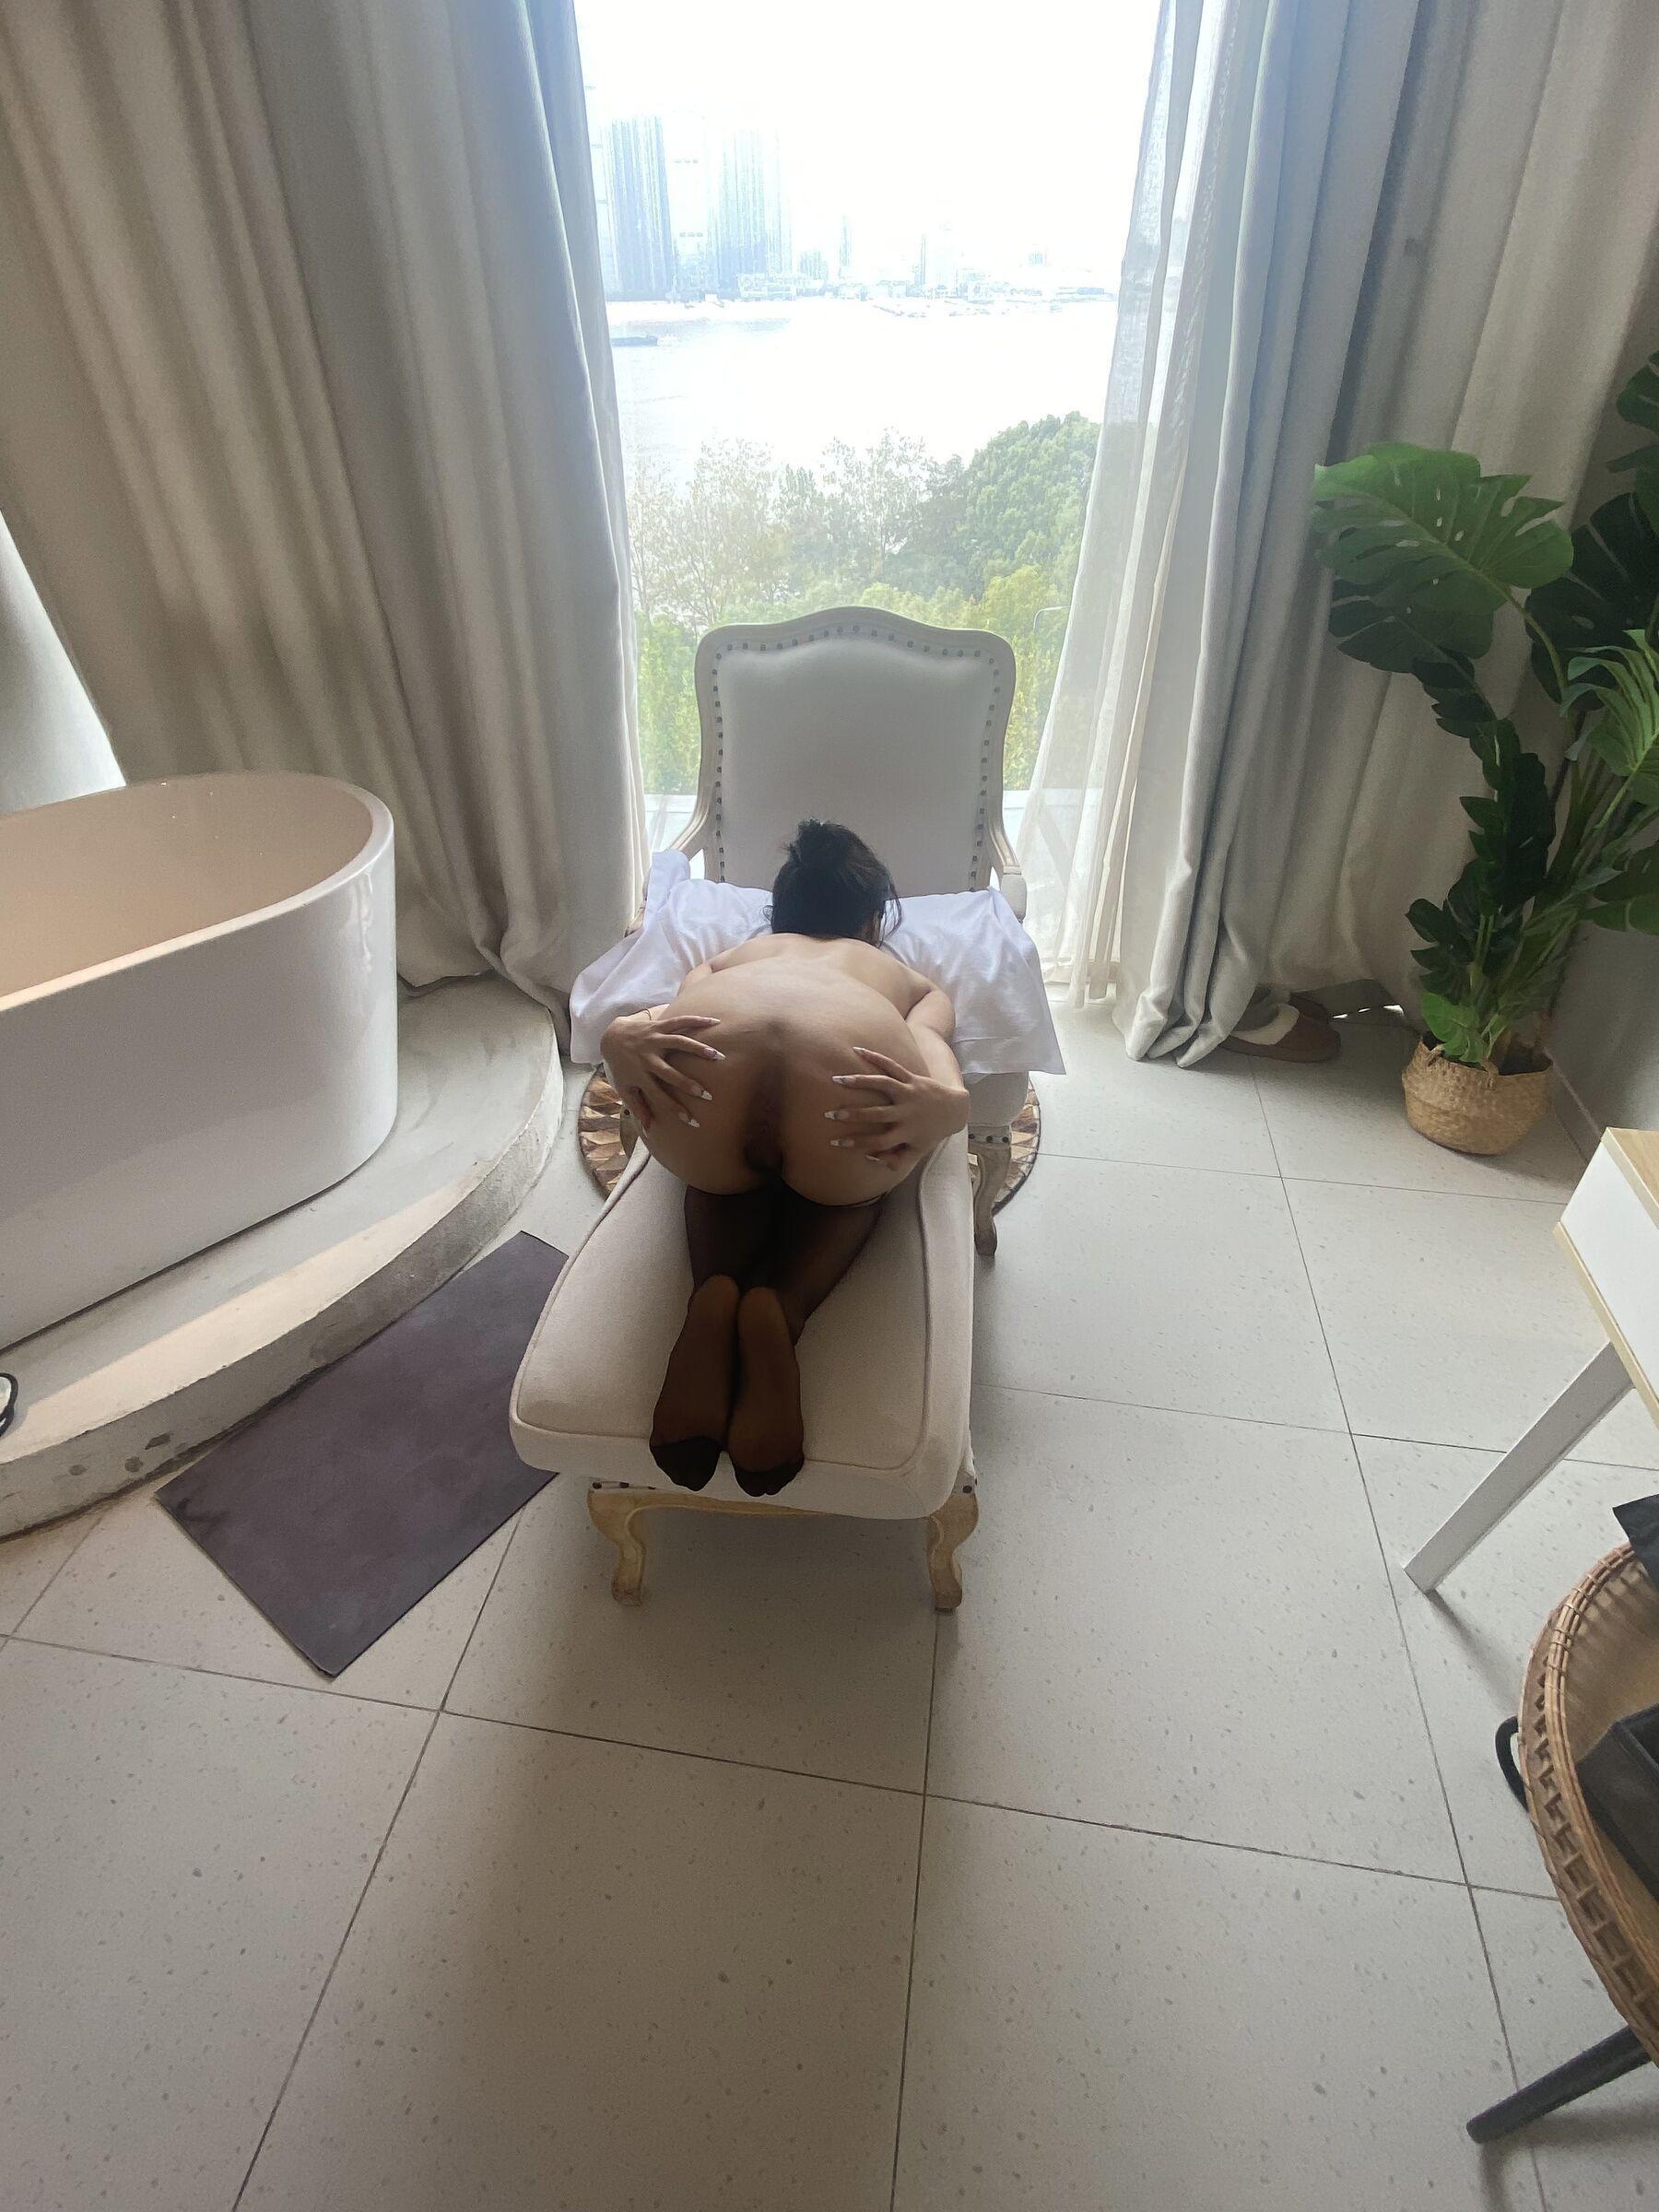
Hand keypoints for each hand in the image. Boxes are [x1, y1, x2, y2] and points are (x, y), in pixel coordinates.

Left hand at [604, 1009, 722, 1131]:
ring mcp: (654, 1040)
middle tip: (706, 1094)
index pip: (658, 1097)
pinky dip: (697, 1020)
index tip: (691, 1120)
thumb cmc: (622, 1066)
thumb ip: (638, 1106)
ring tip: (716, 1055)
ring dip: (697, 1049)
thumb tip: (649, 1128)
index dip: (674, 1109)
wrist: (612, 1037)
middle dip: (687, 1084)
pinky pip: (679, 1021)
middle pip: (669, 1072)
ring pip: (677, 1043)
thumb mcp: (626, 1087)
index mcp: (640, 1076)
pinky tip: (715, 1022)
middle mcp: (647, 1058)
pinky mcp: (659, 1026)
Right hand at [826, 1047, 968, 1173]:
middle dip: (853, 1115)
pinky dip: (876, 1057)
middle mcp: (907, 1113)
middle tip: (830, 1114)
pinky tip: (858, 1050)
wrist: (954, 1110)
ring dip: (860, 1081)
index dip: (857, 1143)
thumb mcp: (917, 1151)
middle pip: (877, 1115)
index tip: (835, 1142)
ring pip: (883, 1085)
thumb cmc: (930, 1133)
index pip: (878, 1142)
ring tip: (839, 1080)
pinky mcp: (912, 1078)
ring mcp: (909, 1093)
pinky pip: (893, 1066)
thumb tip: (870, 1158)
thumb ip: (896, 1160)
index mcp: (907, 1133)